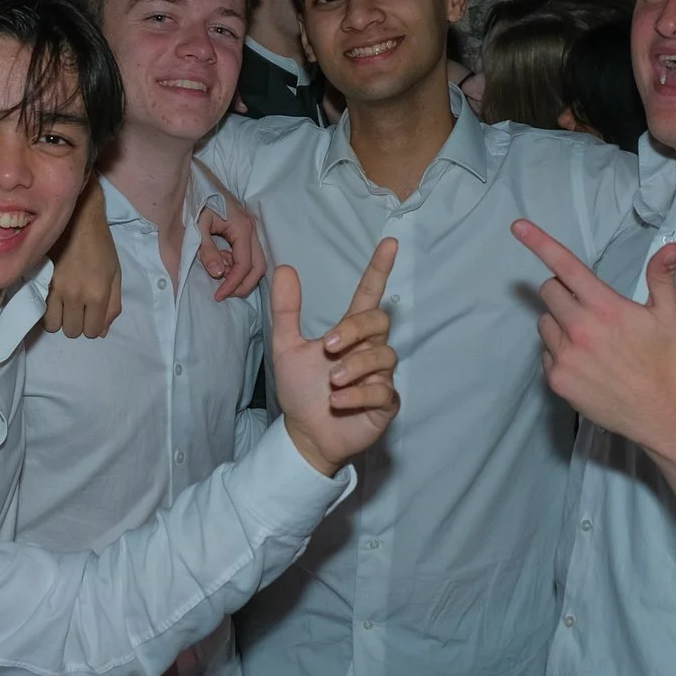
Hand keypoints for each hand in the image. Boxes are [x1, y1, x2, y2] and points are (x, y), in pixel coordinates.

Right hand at [46, 187, 123, 337]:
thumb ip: (113, 305)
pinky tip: (54, 300)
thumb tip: (102, 331)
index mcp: (98, 294)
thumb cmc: (101, 246)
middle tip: (78, 309)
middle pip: (72, 332)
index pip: (91, 332)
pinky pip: (42, 311)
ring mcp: (56, 290)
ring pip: (53, 326)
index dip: (92, 326)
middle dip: (77, 324)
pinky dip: (48, 310)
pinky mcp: (42, 282)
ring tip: (64, 306)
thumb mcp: (116, 275)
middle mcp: (76, 296)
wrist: (78, 220)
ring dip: (60, 320)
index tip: (91, 314)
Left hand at [198, 195, 267, 301]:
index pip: (244, 265)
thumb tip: (217, 274)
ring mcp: (250, 230)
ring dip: (240, 276)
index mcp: (242, 228)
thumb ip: (206, 250)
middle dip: (243, 285)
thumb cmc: (196, 200)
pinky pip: (248, 255)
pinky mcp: (244, 232)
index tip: (218, 295)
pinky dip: (237, 265)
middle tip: (224, 294)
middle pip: (258, 267)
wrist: (197, 181)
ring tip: (219, 276)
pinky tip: (219, 262)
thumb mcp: (197, 226)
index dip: (233, 284)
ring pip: (256, 262)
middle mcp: (252, 230)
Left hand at [271, 238, 401, 475]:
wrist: (304, 433)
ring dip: (355, 367)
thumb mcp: (286, 347)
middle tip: (329, 348)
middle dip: (356, 330)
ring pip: (383, 356)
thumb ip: (287, 310)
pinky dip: (358, 395)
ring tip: (332, 383)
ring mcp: (380, 376)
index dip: (379, 269)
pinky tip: (338, 402)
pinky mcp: (386, 403)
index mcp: (349, 332)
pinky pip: (383, 391)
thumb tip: (286, 268)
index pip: (369, 294)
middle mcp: (369, 349)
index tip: (389, 243)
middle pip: (380, 321)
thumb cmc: (300, 389)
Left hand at [513, 221, 675, 453]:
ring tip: (590, 340)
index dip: (540, 242)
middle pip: (548, 291)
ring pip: (544, 323)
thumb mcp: (670, 315)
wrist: (661, 414)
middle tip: (587, 307)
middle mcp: (580, 328)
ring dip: (559, 323)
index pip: (566, 266)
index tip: (518, 226)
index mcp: (605, 306)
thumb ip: (661, 278)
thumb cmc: (666, 362)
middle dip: (563, 292)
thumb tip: (670, 247)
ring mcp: (565, 355)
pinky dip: (559, 353)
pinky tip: (586, 363)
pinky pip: (546, 354)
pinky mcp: (557, 379)